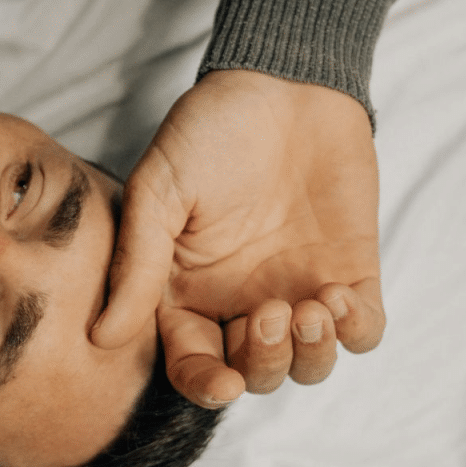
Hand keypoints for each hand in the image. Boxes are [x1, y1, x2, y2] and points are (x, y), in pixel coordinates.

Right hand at [92, 70, 385, 407]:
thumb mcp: (158, 192)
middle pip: (254, 375)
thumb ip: (138, 264)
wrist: (283, 82)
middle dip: (265, 364)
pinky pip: (363, 332)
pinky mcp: (347, 272)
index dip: (206, 385)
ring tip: (310, 306)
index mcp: (186, 290)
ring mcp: (295, 288)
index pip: (191, 362)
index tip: (224, 383)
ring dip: (310, 355)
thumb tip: (102, 336)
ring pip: (308, 366)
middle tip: (270, 314)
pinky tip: (338, 296)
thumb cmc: (208, 132)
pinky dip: (356, 332)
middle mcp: (239, 300)